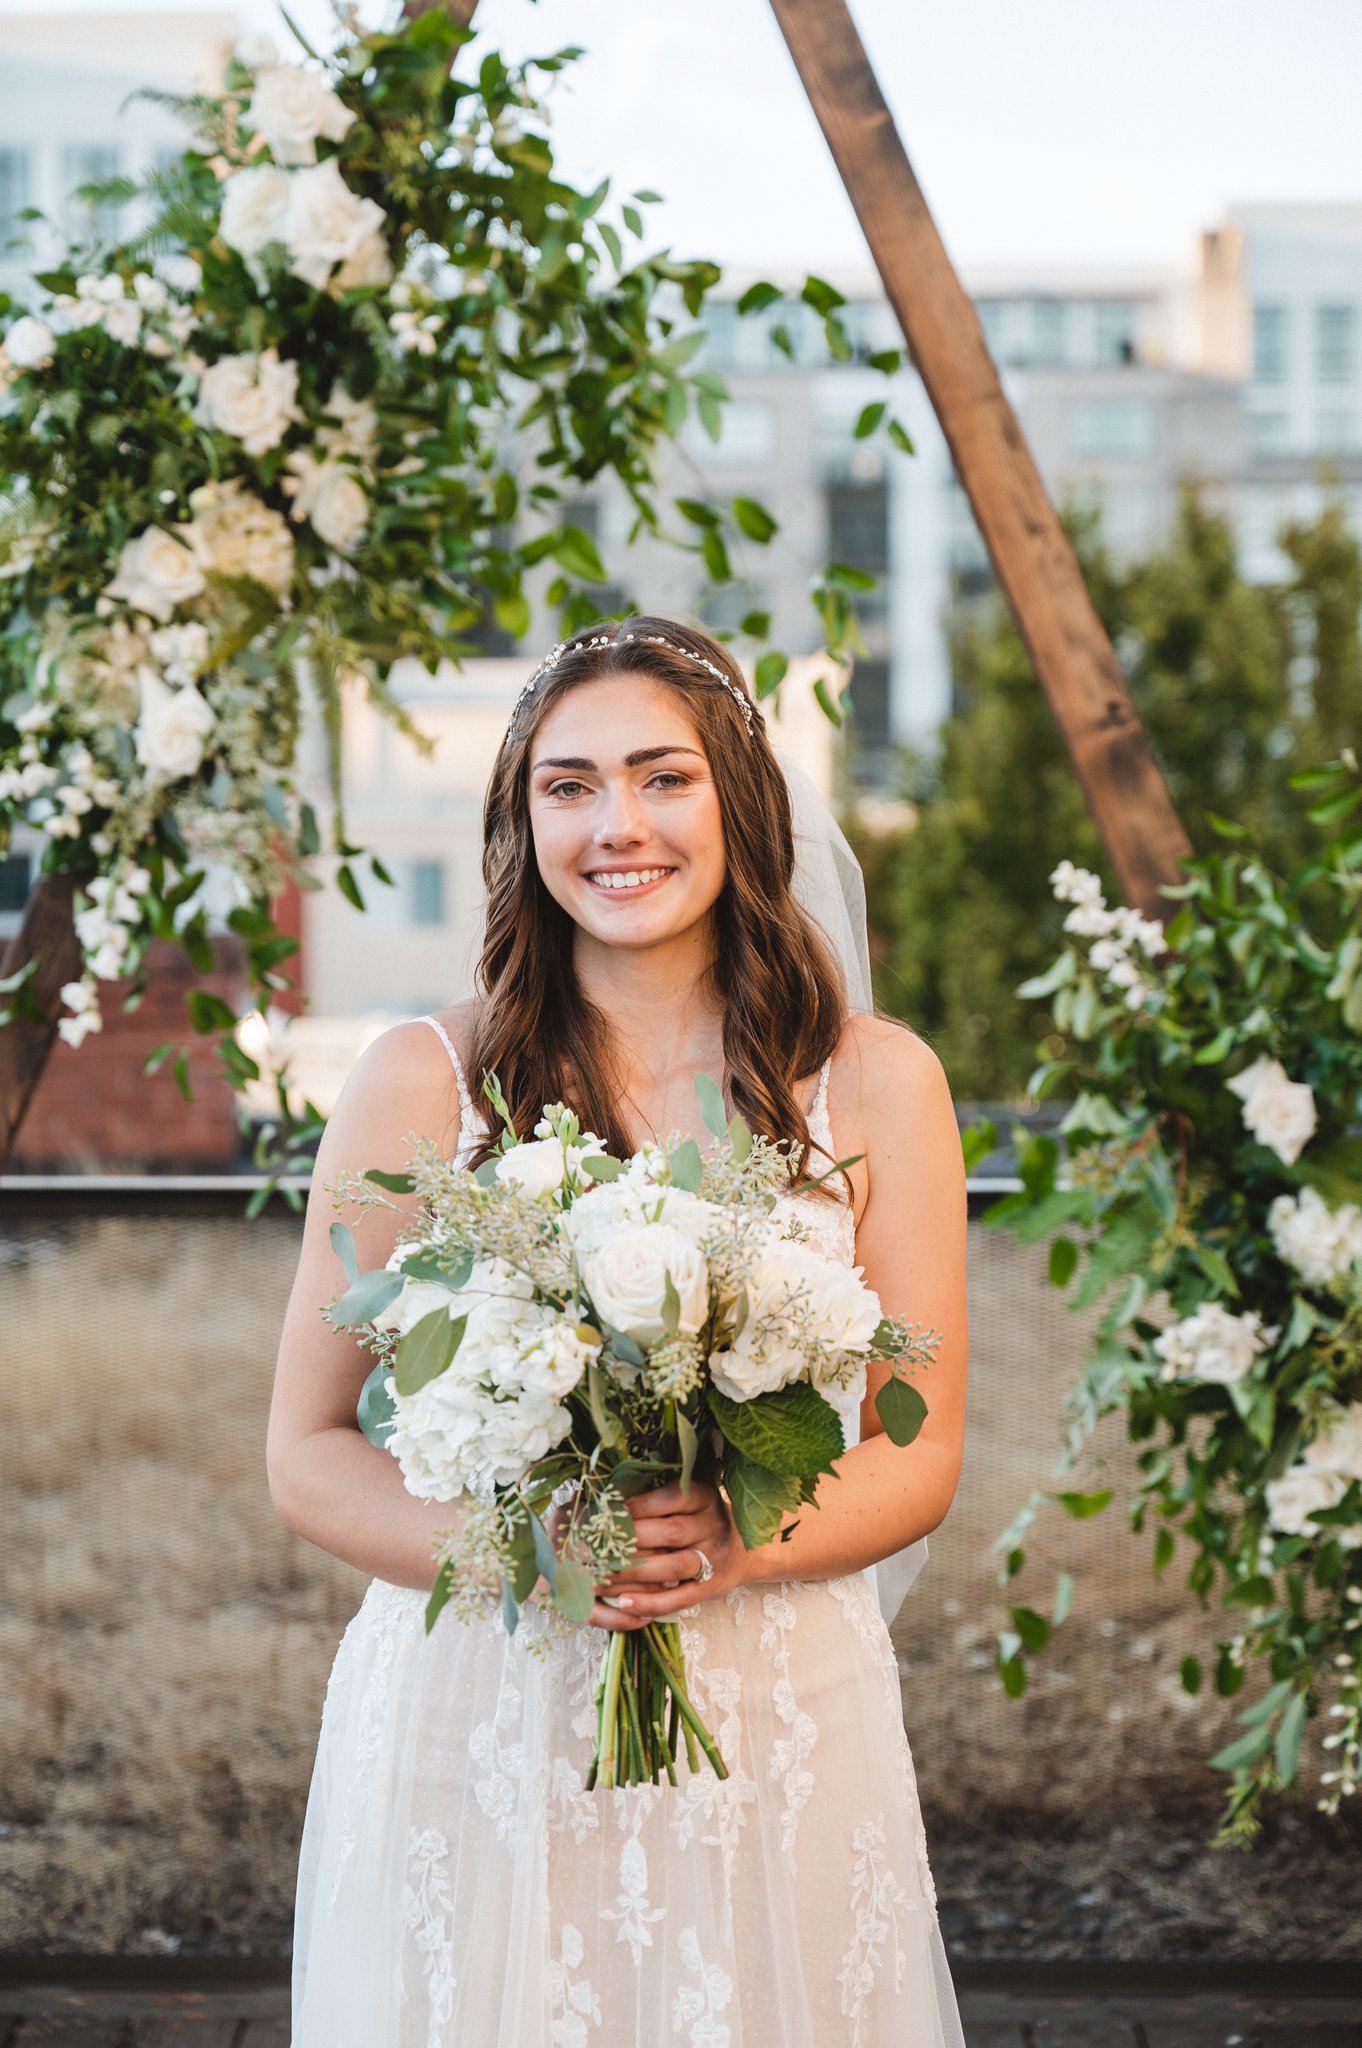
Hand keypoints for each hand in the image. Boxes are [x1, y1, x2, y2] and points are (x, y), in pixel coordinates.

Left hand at [588, 1479, 746, 1632]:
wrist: (748, 1550)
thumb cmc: (704, 1520)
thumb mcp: (693, 1500)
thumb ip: (661, 1498)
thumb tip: (610, 1499)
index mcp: (706, 1498)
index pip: (673, 1497)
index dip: (640, 1505)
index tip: (610, 1511)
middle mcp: (714, 1526)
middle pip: (670, 1533)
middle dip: (630, 1540)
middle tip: (595, 1547)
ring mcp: (716, 1559)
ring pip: (673, 1567)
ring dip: (634, 1573)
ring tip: (600, 1578)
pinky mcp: (713, 1588)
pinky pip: (680, 1599)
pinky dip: (651, 1602)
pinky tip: (624, 1603)